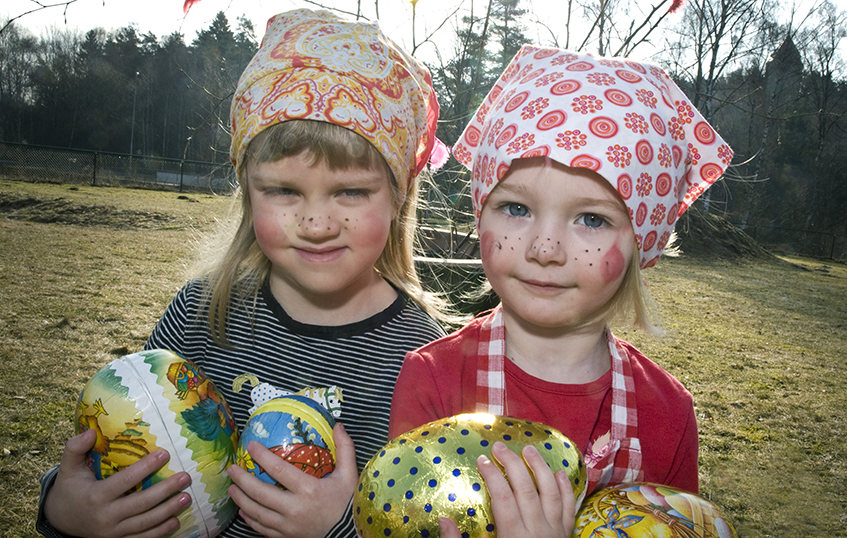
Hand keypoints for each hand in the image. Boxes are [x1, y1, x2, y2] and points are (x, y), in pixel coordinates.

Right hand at [43, 429, 192, 537]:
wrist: (60, 521)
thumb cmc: (69, 489)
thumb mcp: (68, 469)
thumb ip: (75, 448)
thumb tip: (90, 431)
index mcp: (95, 496)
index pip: (125, 480)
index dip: (146, 467)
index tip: (165, 453)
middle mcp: (105, 516)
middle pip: (141, 503)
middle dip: (165, 490)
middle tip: (185, 477)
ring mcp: (112, 532)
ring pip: (145, 523)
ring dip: (168, 511)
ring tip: (187, 497)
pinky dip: (159, 532)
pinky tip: (175, 521)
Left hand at [227, 422, 358, 537]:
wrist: (350, 534)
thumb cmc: (348, 503)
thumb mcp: (349, 475)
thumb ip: (345, 449)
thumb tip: (338, 425)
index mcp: (309, 490)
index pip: (279, 470)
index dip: (262, 456)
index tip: (251, 446)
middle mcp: (295, 509)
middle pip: (260, 493)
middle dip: (242, 480)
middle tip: (231, 469)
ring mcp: (289, 526)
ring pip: (257, 512)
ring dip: (241, 499)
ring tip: (231, 488)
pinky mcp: (287, 537)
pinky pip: (262, 529)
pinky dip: (250, 519)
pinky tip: (243, 510)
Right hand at [439, 442, 575, 537]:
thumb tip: (443, 519)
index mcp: (514, 537)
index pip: (503, 497)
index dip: (492, 475)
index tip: (481, 459)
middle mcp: (538, 531)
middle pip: (526, 489)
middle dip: (513, 464)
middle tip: (499, 447)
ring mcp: (556, 533)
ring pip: (551, 492)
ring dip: (540, 468)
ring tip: (529, 450)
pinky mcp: (566, 537)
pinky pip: (569, 508)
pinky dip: (566, 488)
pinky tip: (559, 473)